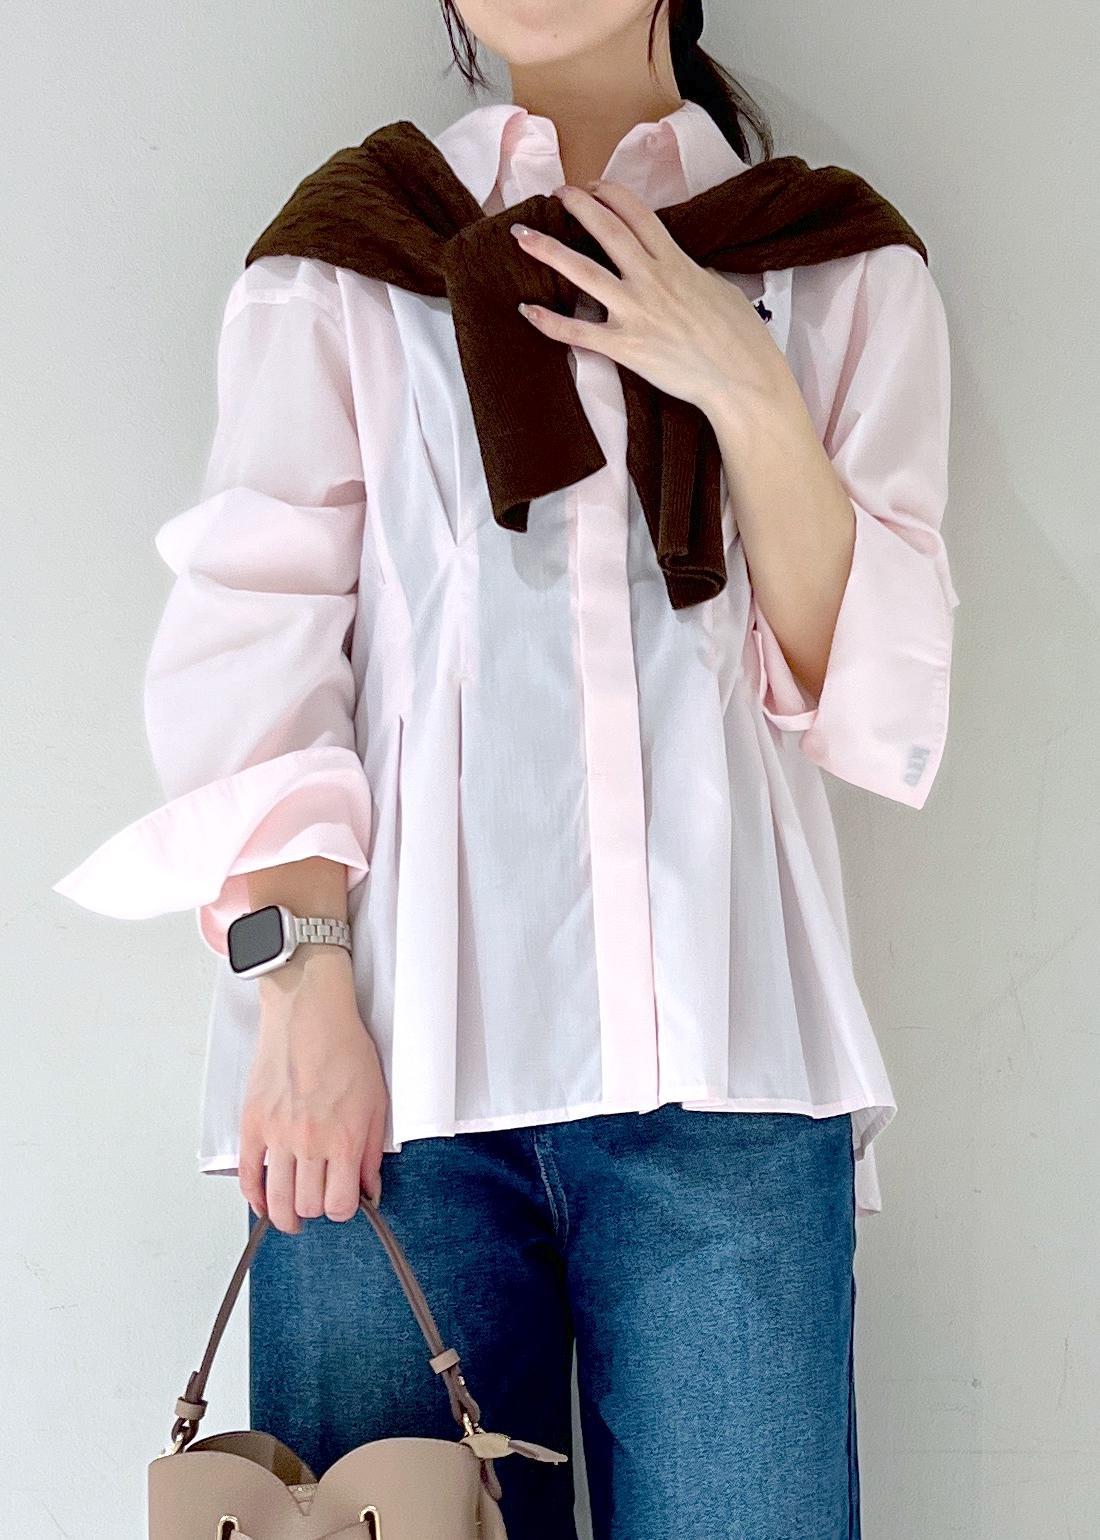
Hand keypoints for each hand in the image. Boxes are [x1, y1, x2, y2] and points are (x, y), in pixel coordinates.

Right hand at [237, 948, 388, 1233]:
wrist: (310, 1014)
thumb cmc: (346, 1049)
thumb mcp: (376, 1100)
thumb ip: (371, 1151)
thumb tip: (369, 1188)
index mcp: (345, 1139)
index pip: (340, 1204)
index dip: (343, 1211)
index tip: (343, 1203)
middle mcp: (310, 1143)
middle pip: (307, 1206)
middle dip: (315, 1211)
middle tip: (318, 1203)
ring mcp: (277, 1135)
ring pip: (275, 1199)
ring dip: (284, 1215)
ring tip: (290, 1216)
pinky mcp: (253, 1123)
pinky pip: (247, 1175)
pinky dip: (254, 1195)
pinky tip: (263, 1199)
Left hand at [511, 178, 801, 426]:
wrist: (741, 378)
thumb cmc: (739, 337)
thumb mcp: (719, 289)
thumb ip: (692, 274)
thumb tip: (683, 270)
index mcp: (676, 261)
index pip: (638, 214)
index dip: (611, 194)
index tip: (593, 185)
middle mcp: (651, 279)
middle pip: (606, 230)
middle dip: (577, 206)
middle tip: (555, 194)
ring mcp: (636, 312)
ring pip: (583, 272)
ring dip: (549, 251)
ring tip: (522, 237)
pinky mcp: (626, 347)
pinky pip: (579, 332)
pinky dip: (550, 322)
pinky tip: (527, 311)